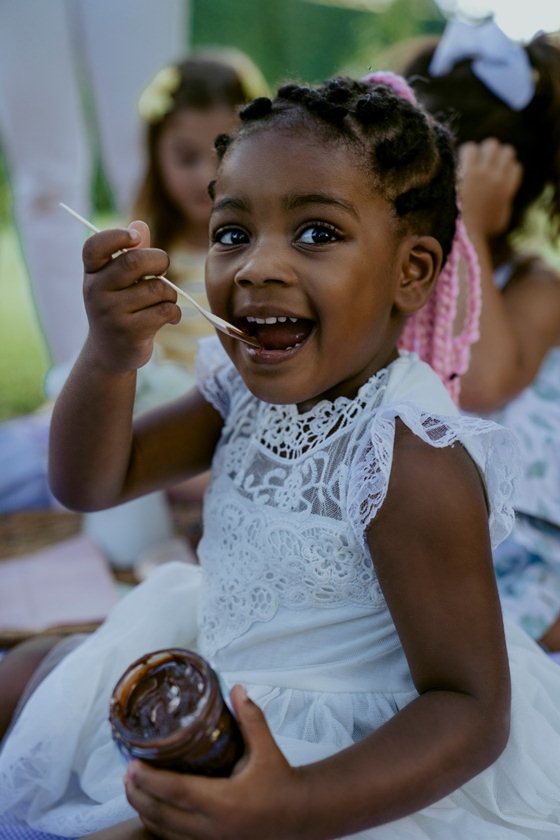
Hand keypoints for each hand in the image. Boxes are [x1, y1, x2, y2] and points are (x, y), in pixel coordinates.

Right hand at [82, 221, 180, 371]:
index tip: (136, 238)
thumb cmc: (118, 308)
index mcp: (92, 274)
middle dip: (160, 261)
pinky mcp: (130, 333)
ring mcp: (111, 313)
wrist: (110, 353)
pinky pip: (165, 310)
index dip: (117, 236)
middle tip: (163, 269)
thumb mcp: (117, 281)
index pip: (94, 246)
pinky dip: (174, 312)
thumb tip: (140, 224)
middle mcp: (96, 292)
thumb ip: (130, 252)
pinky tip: (169, 318)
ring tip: (165, 301)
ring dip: (170, 293)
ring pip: (157, 289)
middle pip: (135, 262)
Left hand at [125, 685, 308, 839]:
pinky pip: (175, 839)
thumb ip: (250, 718)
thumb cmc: (281, 781)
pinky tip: (152, 809)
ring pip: (164, 831)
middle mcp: (212, 827)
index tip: (132, 765)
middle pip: (162, 815)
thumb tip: (236, 688)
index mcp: (224, 802)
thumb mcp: (267, 748)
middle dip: (138, 794)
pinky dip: (158, 824)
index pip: (177, 792)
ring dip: (144, 810)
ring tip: (132, 788)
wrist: (299, 816)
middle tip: (126, 772)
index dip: (150, 780)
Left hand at [458, 139, 522, 238]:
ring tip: (471, 162)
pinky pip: (471, 148)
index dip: (505, 170)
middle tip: (482, 166)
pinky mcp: (467, 171)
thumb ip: (505, 205)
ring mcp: (484, 173)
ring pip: (492, 145)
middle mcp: (499, 178)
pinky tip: (460, 162)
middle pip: (507, 151)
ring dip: (482, 151)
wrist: (460, 232)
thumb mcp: (499, 220)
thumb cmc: (478, 230)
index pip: (515, 167)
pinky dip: (466, 152)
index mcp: (508, 189)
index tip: (493, 177)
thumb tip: (505, 199)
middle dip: (495, 157)